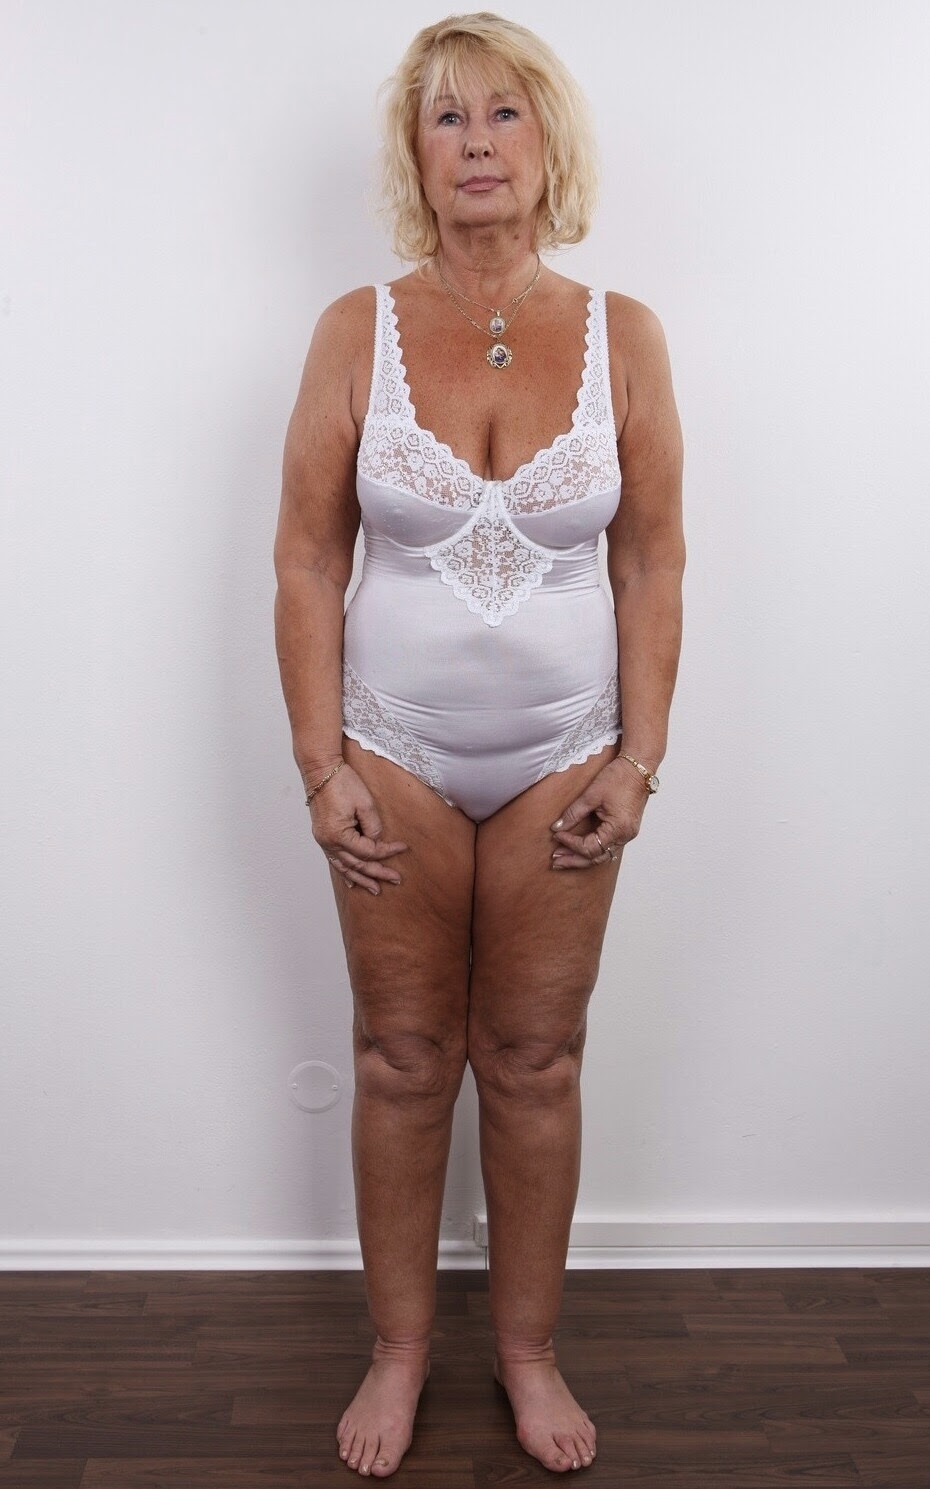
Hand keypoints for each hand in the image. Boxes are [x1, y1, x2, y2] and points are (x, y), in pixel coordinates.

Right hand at [307, 763, 407, 894]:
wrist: (321, 770)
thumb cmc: (342, 782)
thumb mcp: (365, 803)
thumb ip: (373, 826)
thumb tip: (376, 842)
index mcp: (338, 835)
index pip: (368, 851)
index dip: (387, 851)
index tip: (402, 847)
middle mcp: (328, 842)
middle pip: (356, 864)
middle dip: (377, 873)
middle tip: (396, 880)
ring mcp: (323, 840)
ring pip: (344, 866)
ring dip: (360, 879)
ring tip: (375, 889)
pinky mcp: (323, 835)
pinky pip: (334, 859)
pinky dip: (343, 871)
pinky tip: (351, 881)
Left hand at [549, 757, 650, 869]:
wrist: (638, 768)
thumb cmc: (618, 778)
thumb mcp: (591, 795)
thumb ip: (573, 813)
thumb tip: (557, 827)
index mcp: (618, 828)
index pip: (590, 847)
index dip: (571, 844)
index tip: (557, 835)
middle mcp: (625, 836)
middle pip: (596, 858)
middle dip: (574, 860)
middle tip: (555, 861)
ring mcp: (627, 834)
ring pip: (602, 855)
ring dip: (582, 857)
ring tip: (563, 858)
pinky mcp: (626, 830)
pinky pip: (608, 846)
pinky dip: (593, 850)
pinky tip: (580, 851)